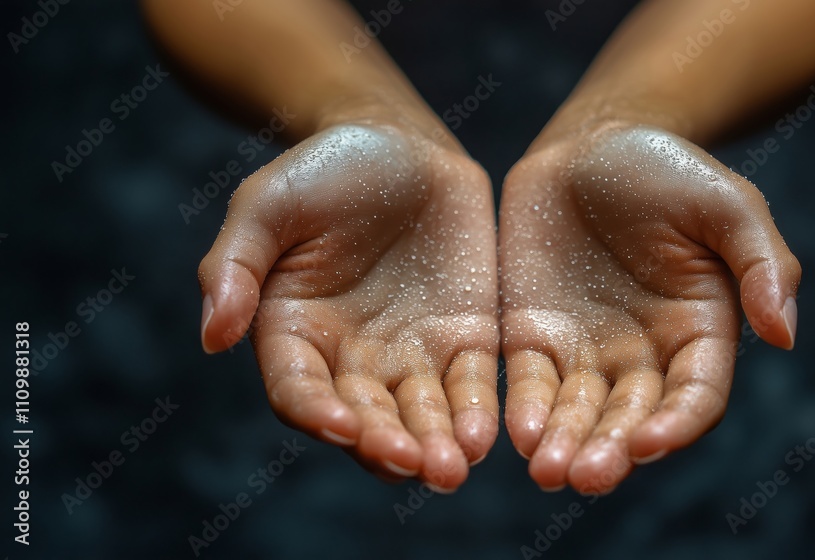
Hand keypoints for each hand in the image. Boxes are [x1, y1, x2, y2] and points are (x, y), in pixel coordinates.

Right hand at [198, 123, 498, 491]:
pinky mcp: (464, 339)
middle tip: (412, 463)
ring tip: (452, 468)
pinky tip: (486, 435)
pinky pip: (472, 386)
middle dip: (386, 445)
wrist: (398, 142)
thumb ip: (235, 264)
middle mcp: (352, 359)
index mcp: (294, 334)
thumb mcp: (266, 204)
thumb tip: (212, 337)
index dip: (318, 413)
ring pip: (421, 416)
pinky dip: (478, 414)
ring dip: (435, 447)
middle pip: (366, 419)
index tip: (343, 426)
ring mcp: (411, 354)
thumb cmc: (322, 170)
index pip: (300, 392)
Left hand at [499, 123, 800, 493]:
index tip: (648, 442)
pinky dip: (525, 411)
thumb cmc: (668, 168)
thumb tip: (784, 335)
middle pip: (632, 418)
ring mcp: (586, 349)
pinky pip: (530, 383)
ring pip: (578, 413)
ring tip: (547, 472)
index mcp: (700, 332)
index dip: (677, 424)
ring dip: (565, 445)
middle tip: (587, 476)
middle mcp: (644, 354)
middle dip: (612, 449)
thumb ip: (762, 263)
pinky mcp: (535, 335)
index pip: (696, 395)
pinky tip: (516, 433)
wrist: (591, 142)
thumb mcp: (727, 204)